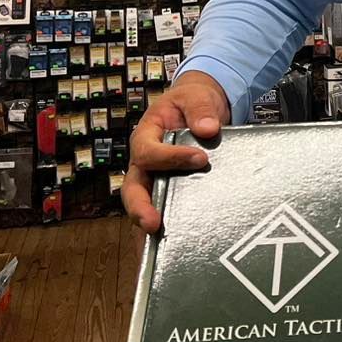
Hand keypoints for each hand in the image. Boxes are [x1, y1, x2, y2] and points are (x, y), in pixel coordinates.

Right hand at [122, 71, 229, 233]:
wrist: (198, 106)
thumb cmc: (191, 102)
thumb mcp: (195, 96)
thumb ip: (200, 109)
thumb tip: (208, 128)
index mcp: (146, 136)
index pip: (148, 152)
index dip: (171, 157)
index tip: (200, 158)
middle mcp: (144, 162)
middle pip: (133, 188)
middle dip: (139, 207)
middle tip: (152, 223)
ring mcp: (156, 178)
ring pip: (145, 203)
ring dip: (149, 222)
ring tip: (160, 243)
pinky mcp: (171, 188)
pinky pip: (165, 207)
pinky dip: (167, 226)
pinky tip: (176, 245)